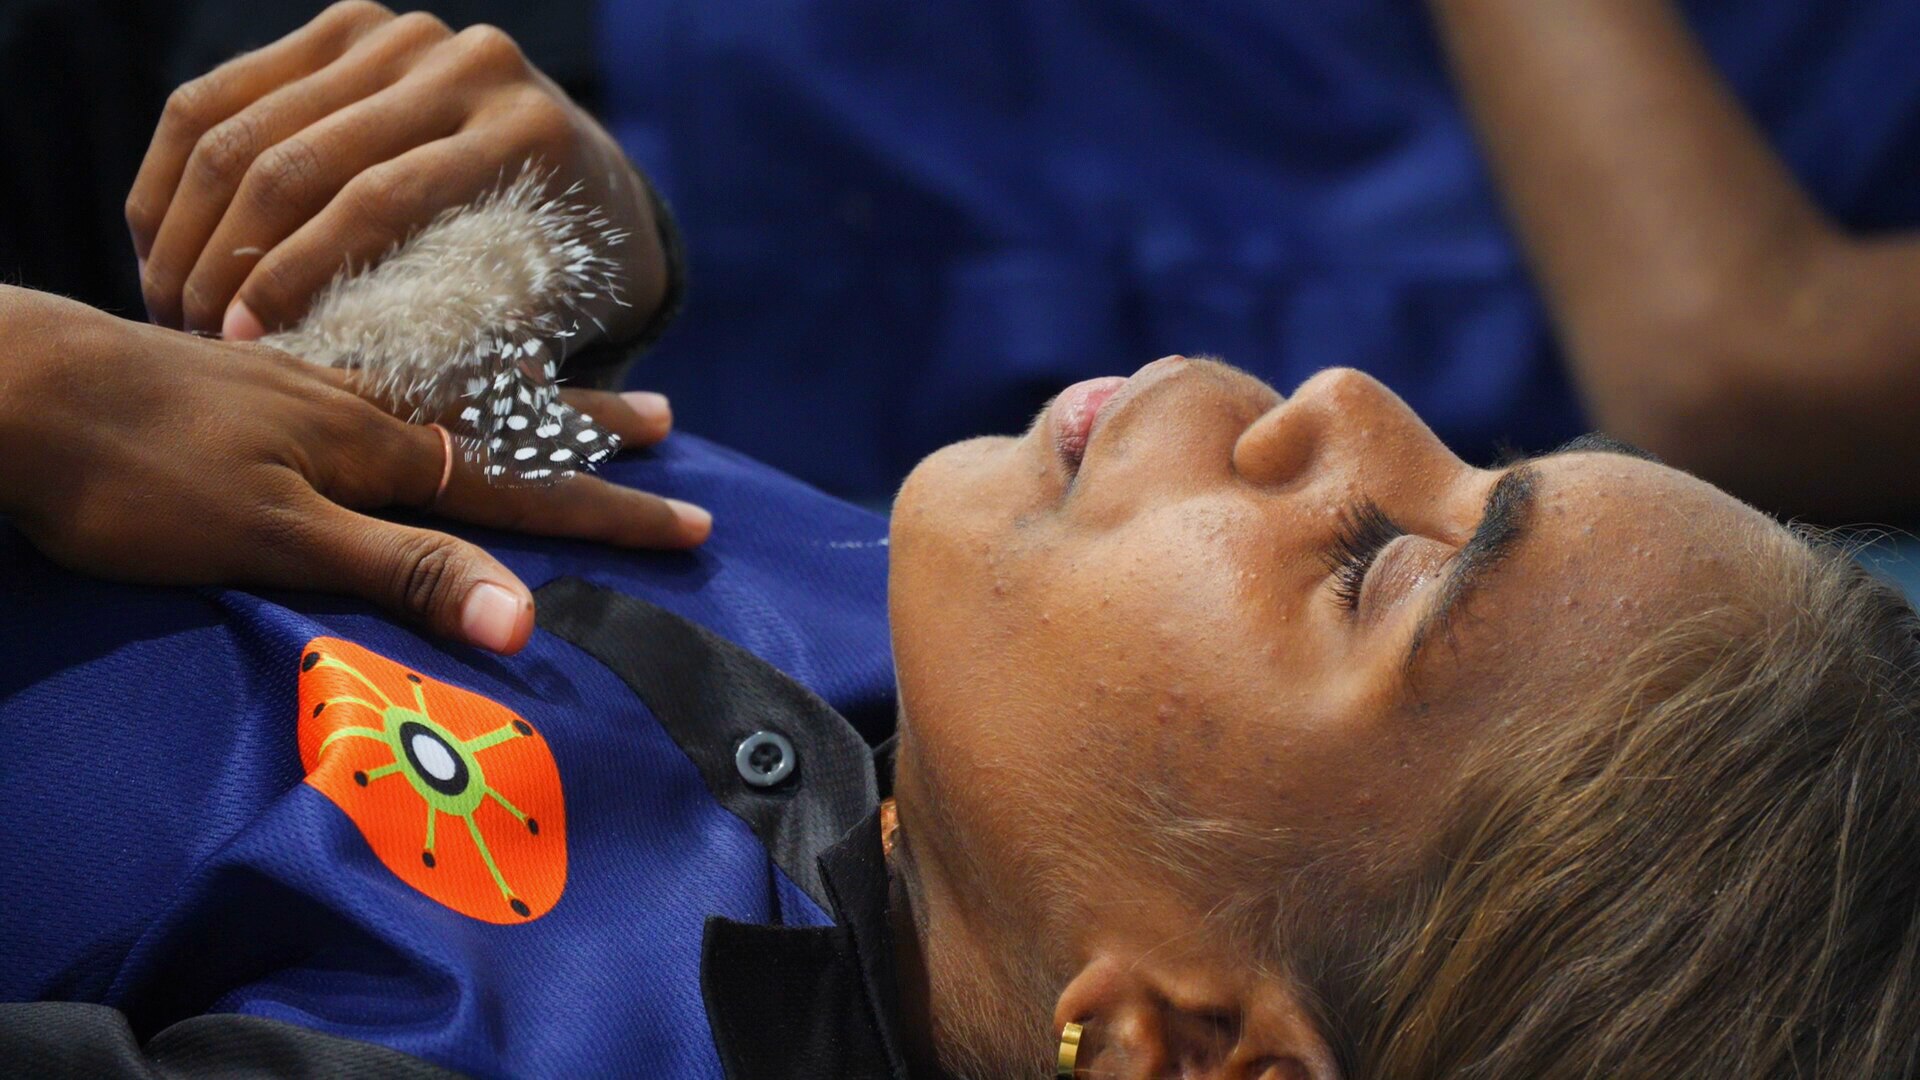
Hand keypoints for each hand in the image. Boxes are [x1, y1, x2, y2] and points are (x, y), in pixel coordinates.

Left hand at [0, 287, 705, 653]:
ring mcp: (313, 388)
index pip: (527, 490)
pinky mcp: (263, 383)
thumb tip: (525, 617)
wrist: (21, 386)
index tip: (693, 522)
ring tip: (567, 386)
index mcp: (381, 450)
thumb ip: (405, 568)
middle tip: (667, 421)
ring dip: (522, 397)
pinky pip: (382, 374)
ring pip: (446, 390)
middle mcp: (363, 408)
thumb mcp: (279, 537)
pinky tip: (422, 375)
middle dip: (588, 434)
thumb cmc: (140, 476)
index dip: (611, 512)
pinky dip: (433, 376)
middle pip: (504, 422)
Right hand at [126, 1, 665, 345]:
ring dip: (188, 222)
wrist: (584, 181)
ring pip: (245, 124)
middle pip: (300, 158)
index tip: (241, 347)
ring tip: (165, 299)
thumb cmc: (563, 278)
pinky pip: (221, 94)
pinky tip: (161, 244)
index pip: (379, 203)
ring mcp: (402, 35)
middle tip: (187, 331)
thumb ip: (481, 351)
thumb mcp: (541, 315)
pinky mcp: (344, 26)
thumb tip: (391, 409)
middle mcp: (468, 67)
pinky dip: (176, 174)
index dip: (295, 278)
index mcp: (525, 137)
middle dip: (226, 255)